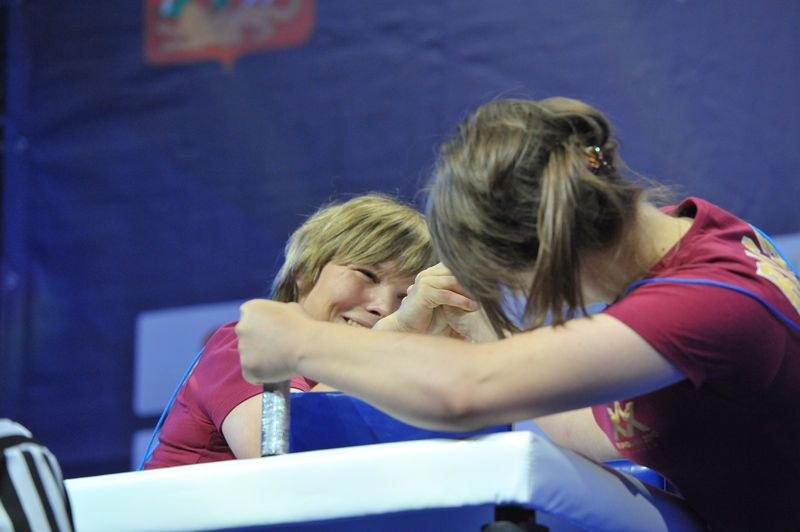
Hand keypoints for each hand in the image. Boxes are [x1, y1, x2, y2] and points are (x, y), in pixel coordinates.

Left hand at [235, 299, 309, 383]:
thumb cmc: (302, 325)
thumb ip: (276, 313)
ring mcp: (242, 349)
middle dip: (256, 342)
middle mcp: (241, 327)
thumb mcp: (290, 308)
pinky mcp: (246, 368)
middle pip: (246, 336)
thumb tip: (277, 321)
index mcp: (250, 309)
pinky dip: (261, 373)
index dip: (260, 326)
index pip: (248, 317)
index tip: (271, 332)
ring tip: (279, 359)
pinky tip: (276, 370)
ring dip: (259, 358)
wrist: (306, 347)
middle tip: (275, 347)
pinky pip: (251, 373)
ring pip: (248, 356)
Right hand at [374, 263, 495, 340]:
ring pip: (453, 281)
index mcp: (435, 273)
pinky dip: (460, 300)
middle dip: (476, 281)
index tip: (495, 279)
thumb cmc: (432, 319)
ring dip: (470, 291)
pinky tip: (473, 307)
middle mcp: (429, 274)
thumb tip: (489, 290)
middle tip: (493, 289)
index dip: (475, 271)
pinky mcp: (423, 294)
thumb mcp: (452, 304)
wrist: (410, 331)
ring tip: (485, 300)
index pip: (458, 265)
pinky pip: (446, 294)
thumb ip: (464, 295)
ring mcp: (424, 282)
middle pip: (457, 272)